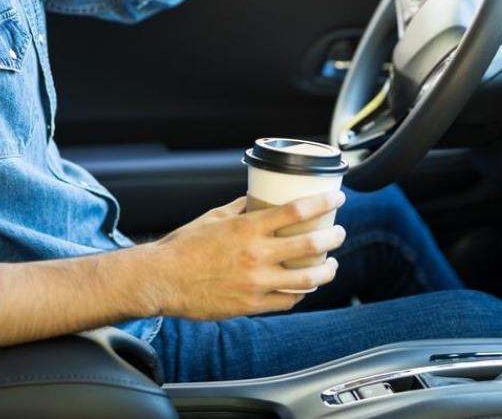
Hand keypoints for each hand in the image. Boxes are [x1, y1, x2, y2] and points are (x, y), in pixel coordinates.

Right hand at [141, 192, 346, 319]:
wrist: (162, 279)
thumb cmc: (184, 246)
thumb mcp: (213, 217)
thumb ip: (240, 208)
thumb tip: (259, 199)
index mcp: (247, 228)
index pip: (296, 211)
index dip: (323, 202)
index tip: (337, 198)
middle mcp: (257, 254)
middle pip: (311, 244)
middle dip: (334, 237)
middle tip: (339, 232)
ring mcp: (257, 282)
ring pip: (307, 279)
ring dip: (327, 270)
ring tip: (331, 265)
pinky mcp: (251, 304)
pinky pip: (288, 301)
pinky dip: (301, 293)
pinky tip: (305, 287)